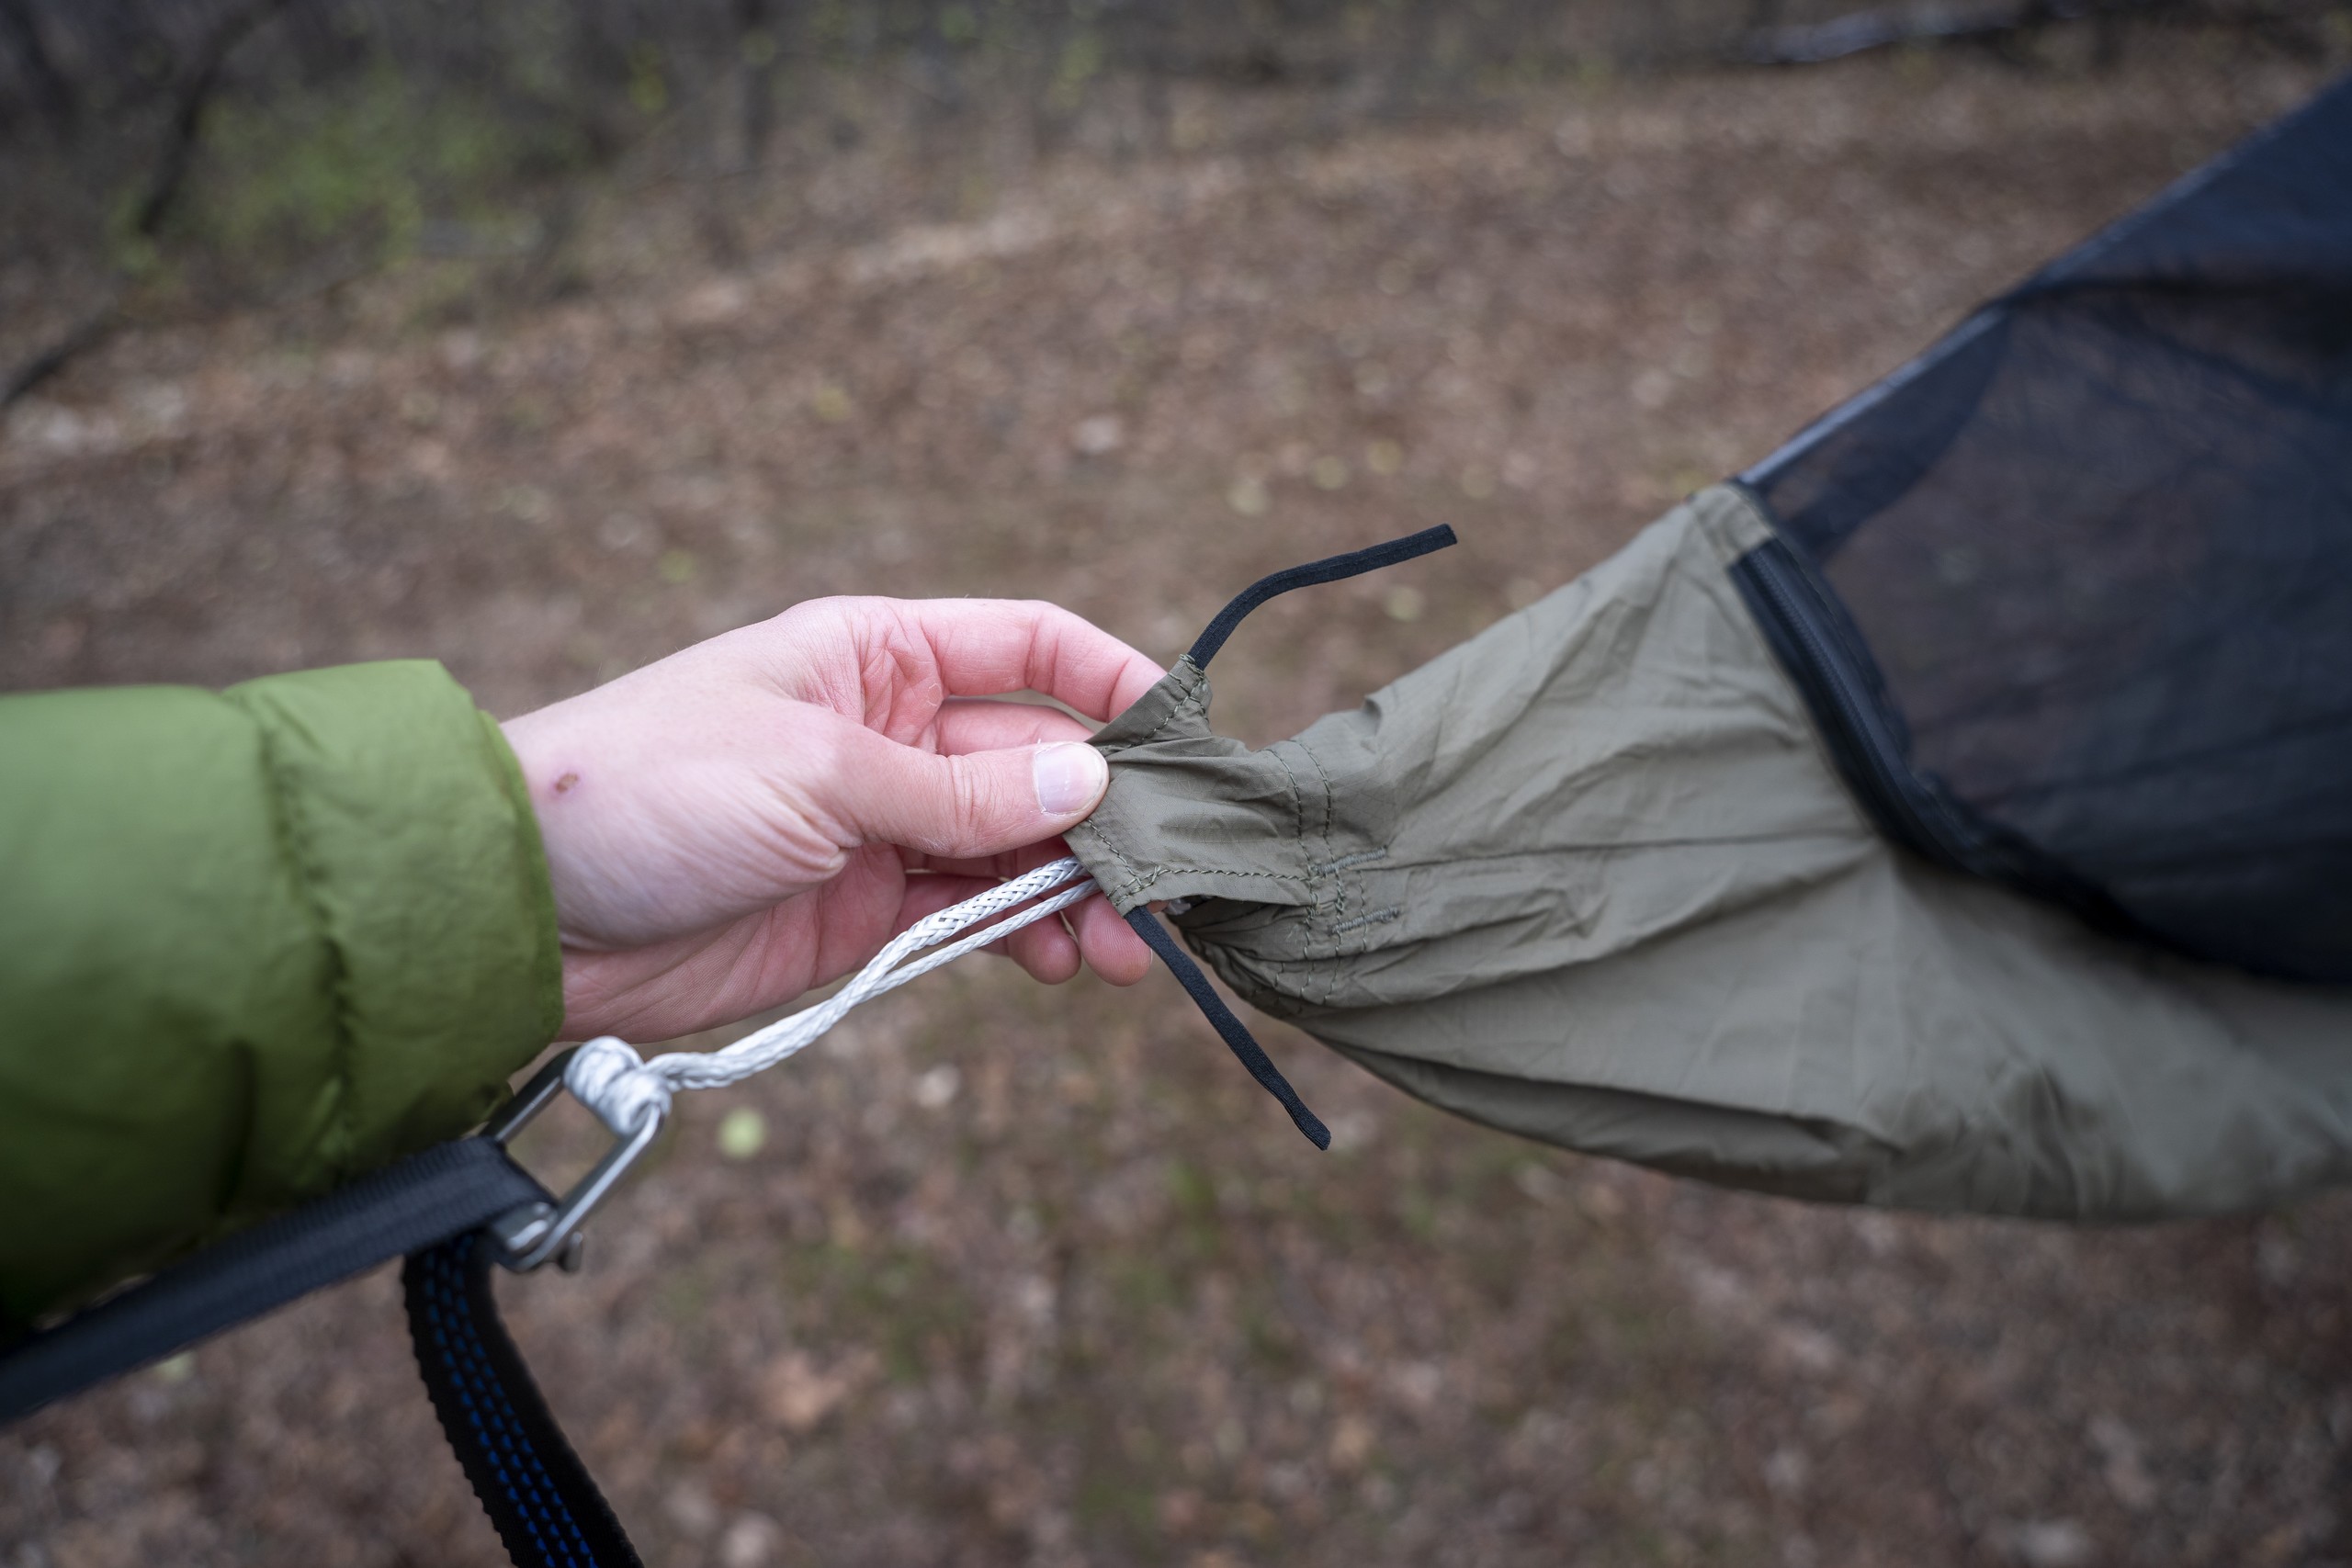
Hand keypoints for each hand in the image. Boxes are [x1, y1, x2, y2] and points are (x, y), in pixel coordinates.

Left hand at [500, 597, 1163, 1041]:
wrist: (527, 909)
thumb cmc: (651, 788)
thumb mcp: (819, 772)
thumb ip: (960, 789)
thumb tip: (1093, 778)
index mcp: (877, 654)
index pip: (1030, 647)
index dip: (1114, 682)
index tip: (1186, 741)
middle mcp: (892, 732)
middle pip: (1040, 759)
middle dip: (1109, 818)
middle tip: (1172, 881)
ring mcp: (881, 826)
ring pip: (1016, 849)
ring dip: (1079, 892)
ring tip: (1128, 948)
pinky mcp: (863, 911)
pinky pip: (971, 916)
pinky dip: (1024, 936)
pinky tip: (1065, 961)